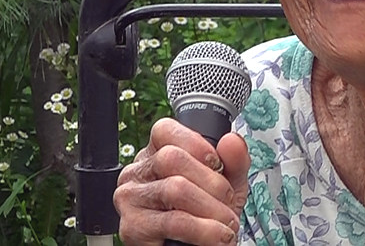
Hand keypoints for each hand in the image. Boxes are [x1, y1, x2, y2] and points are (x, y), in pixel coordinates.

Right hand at [114, 117, 249, 244]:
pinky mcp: (132, 228)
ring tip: (227, 224)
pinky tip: (217, 237)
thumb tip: (231, 141)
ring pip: (175, 189)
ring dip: (212, 209)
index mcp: (155, 154)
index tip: (217, 164)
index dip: (196, 143)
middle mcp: (136, 173)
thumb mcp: (228, 184)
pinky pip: (174, 222)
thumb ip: (234, 161)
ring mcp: (130, 199)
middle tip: (227, 202)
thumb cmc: (207, 216)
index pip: (165, 130)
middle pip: (172, 158)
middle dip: (211, 182)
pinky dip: (204, 230)